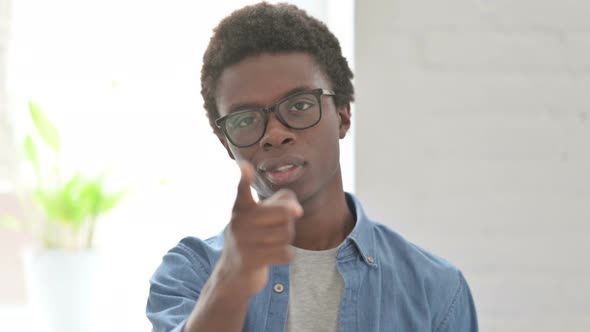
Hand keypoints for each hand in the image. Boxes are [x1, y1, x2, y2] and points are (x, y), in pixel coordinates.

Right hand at [216, 161, 302, 297]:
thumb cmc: (254, 238)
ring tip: (272, 244)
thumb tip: (296, 210)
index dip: (245, 179)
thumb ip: (284, 202)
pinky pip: (286, 254)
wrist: (233, 274)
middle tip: (277, 230)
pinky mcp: (251, 260)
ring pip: (287, 234)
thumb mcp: (262, 217)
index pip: (243, 191)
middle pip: (285, 214)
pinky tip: (274, 257)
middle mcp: (239, 222)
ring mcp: (243, 242)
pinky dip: (286, 256)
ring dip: (286, 242)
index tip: (245, 166)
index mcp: (241, 208)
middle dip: (288, 223)